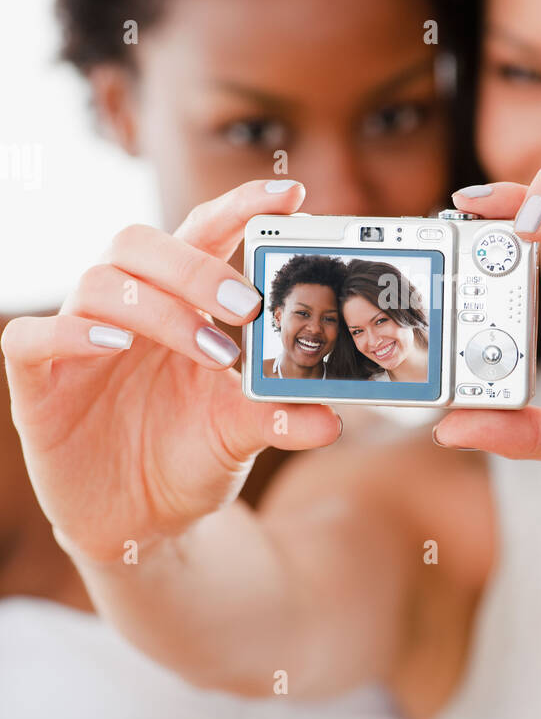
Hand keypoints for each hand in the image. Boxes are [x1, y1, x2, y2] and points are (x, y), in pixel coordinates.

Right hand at [2, 180, 340, 563]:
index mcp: (179, 302)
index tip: (290, 195)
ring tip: (210, 350)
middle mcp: (126, 307)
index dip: (240, 206)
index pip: (202, 232)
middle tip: (249, 305)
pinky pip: (31, 337)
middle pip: (141, 243)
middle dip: (197, 266)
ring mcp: (78, 340)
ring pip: (98, 282)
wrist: (142, 523)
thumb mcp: (241, 435)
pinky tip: (115, 345)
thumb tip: (330, 420)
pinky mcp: (38, 383)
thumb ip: (280, 417)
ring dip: (159, 309)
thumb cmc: (190, 457)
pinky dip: (71, 332)